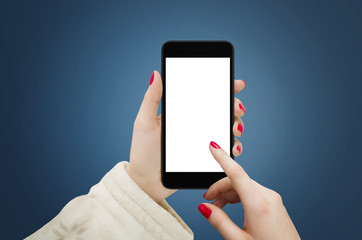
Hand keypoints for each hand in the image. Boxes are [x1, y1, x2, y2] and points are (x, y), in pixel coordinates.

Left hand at [126, 70, 245, 202]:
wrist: (146, 183)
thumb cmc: (142, 152)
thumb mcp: (143, 123)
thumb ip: (151, 99)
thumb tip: (157, 74)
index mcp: (182, 113)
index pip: (204, 96)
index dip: (223, 88)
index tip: (237, 84)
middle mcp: (194, 125)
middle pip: (220, 111)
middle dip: (234, 106)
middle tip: (237, 109)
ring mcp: (201, 141)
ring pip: (226, 129)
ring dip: (236, 125)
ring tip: (235, 129)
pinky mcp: (205, 157)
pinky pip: (224, 150)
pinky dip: (233, 148)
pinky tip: (234, 149)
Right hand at [200, 142, 300, 239]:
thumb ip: (219, 221)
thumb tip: (205, 208)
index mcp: (258, 205)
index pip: (237, 174)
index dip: (222, 158)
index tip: (213, 146)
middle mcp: (268, 197)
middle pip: (238, 180)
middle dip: (219, 187)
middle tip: (207, 200)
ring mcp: (273, 199)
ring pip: (244, 185)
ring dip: (228, 192)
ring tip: (217, 207)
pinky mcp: (274, 203)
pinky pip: (252, 191)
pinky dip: (238, 196)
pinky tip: (231, 207)